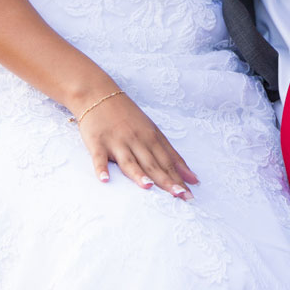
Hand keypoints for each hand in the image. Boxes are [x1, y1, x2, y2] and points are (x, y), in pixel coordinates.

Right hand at [75, 90, 198, 200]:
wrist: (99, 94)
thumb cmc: (128, 116)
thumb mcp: (152, 131)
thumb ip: (170, 155)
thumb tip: (192, 178)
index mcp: (152, 137)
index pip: (168, 162)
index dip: (179, 179)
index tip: (190, 195)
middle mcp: (137, 140)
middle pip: (153, 164)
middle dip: (166, 180)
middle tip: (179, 195)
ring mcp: (117, 142)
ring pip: (129, 161)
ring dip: (138, 174)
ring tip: (148, 186)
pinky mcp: (97, 143)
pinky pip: (99, 158)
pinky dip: (101, 168)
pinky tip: (105, 179)